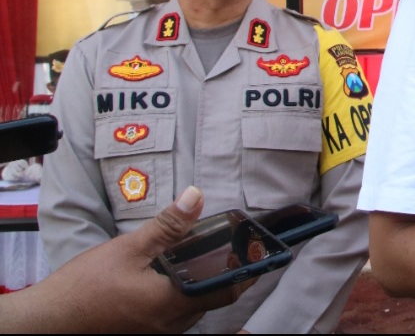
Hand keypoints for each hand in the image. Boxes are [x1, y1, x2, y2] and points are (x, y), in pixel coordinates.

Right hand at [17, 186, 252, 332]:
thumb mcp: (129, 248)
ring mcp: (159, 331)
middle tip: (237, 250)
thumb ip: (168, 226)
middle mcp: (172, 323)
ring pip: (198, 308)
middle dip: (230, 275)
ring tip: (209, 258)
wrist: (49, 321)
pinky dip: (187, 295)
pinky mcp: (147, 331)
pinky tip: (176, 277)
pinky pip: (179, 315)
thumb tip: (196, 197)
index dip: (246, 269)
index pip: (227, 289)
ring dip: (207, 285)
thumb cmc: (84, 287)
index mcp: (172, 302)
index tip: (259, 252)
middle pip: (216, 299)